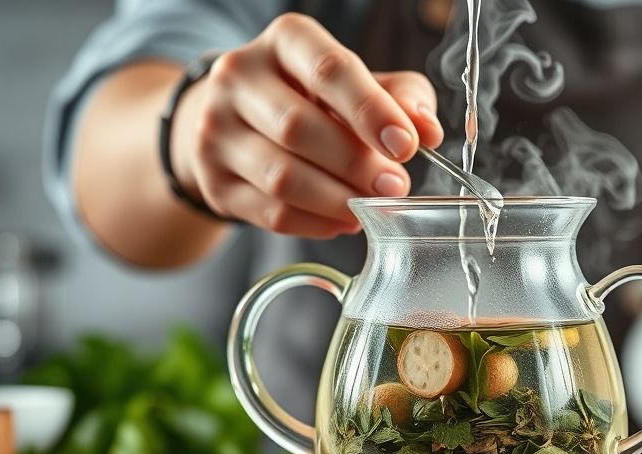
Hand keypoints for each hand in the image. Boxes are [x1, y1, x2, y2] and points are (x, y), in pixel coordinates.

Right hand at [172, 13, 443, 237]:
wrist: (240, 119)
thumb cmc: (315, 97)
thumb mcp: (362, 82)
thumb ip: (402, 98)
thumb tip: (428, 130)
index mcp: (284, 41)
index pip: (327, 70)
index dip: (370, 111)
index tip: (407, 146)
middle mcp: (238, 77)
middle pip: (298, 127)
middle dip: (355, 164)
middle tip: (395, 186)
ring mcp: (215, 131)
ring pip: (280, 177)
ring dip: (336, 199)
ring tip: (369, 207)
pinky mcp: (213, 181)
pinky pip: (270, 213)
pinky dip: (316, 223)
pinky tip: (343, 221)